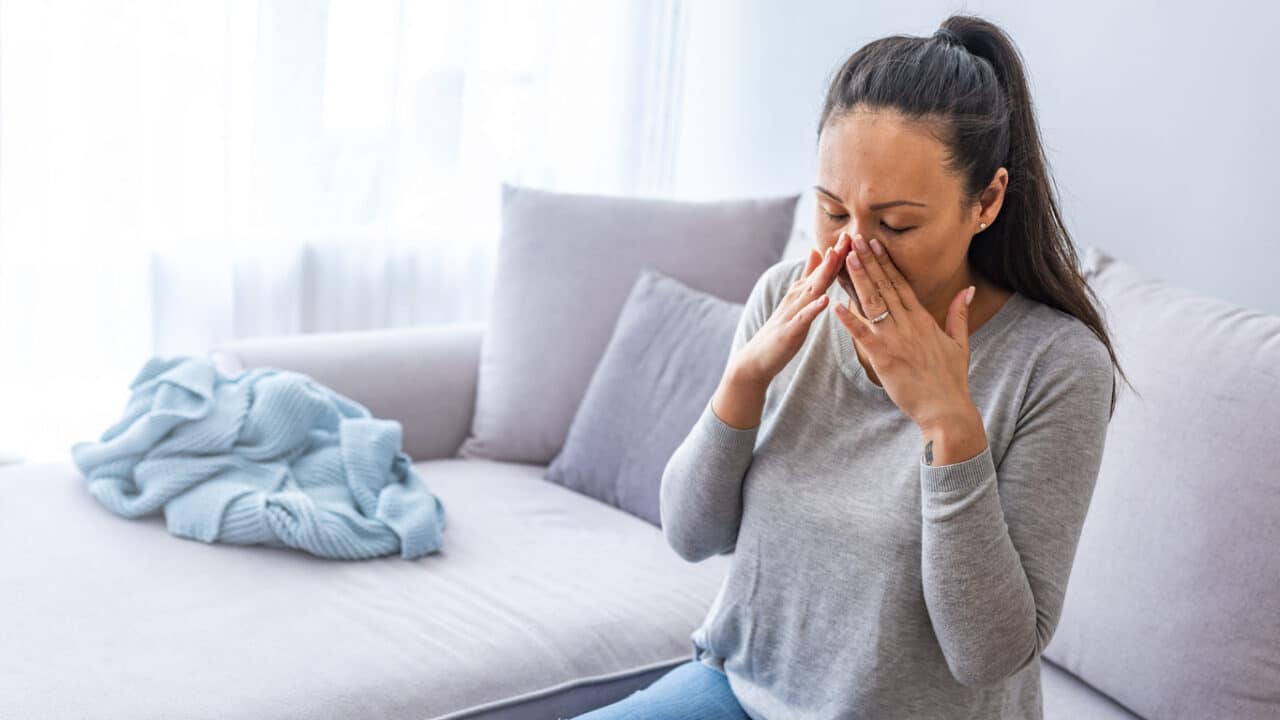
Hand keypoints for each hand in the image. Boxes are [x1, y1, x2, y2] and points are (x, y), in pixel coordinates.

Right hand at [732, 233, 851, 386]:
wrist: (756, 359)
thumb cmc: (780, 331)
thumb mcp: (796, 300)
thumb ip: (807, 278)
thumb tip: (816, 251)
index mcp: (801, 293)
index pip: (822, 270)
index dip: (836, 253)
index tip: (851, 235)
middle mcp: (796, 298)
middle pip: (818, 274)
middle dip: (833, 256)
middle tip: (847, 236)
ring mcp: (792, 314)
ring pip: (811, 291)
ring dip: (823, 274)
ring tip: (835, 257)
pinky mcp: (789, 331)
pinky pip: (803, 318)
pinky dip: (813, 308)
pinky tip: (825, 299)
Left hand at [830, 231, 976, 431]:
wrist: (946, 409)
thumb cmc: (951, 379)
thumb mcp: (960, 342)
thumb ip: (959, 313)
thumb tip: (968, 289)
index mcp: (923, 319)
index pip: (901, 284)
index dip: (886, 263)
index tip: (875, 244)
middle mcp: (908, 325)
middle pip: (885, 286)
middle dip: (868, 261)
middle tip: (854, 239)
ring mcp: (895, 340)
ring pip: (873, 303)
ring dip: (859, 279)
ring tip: (846, 258)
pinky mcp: (883, 358)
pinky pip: (862, 335)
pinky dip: (849, 319)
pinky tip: (835, 304)